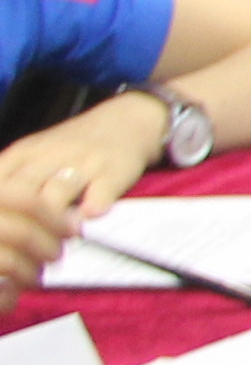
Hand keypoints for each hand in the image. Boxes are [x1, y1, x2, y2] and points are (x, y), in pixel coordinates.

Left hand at [0, 97, 164, 235]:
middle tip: (29, 243)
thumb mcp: (30, 154)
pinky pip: (96, 199)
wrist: (124, 120)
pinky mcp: (112, 173)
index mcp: (23, 154)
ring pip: (55, 198)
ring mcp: (81, 163)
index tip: (8, 228)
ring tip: (55, 243)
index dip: (2, 212)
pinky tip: (84, 222)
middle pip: (22, 196)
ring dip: (53, 224)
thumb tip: (2, 214)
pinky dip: (88, 214)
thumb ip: (9, 179)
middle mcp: (48, 156)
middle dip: (23, 223)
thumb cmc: (71, 146)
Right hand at [0, 188, 61, 314]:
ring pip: (9, 262)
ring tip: (33, 278)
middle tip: (54, 256)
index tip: (72, 229)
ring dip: (30, 273)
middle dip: (47, 247)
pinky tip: (9, 298)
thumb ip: (11, 210)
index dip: (52, 214)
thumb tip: (69, 209)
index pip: (18, 198)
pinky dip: (8, 299)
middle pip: (19, 232)